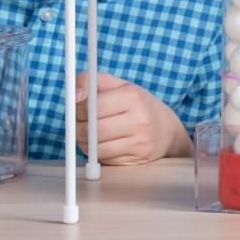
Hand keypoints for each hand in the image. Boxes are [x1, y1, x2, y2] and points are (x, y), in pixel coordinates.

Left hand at [75, 72, 190, 164]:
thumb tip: (74, 95)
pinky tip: (102, 144)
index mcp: (132, 96)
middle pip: (93, 130)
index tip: (78, 109)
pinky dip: (97, 153)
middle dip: (78, 128)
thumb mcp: (118, 85)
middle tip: (79, 124)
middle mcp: (139, 119)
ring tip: (89, 135)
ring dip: (85, 143)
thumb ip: (91, 81)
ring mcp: (140, 141)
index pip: (93, 106)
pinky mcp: (137, 159)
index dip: (79, 109)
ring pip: (96, 148)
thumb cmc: (136, 104)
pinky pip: (105, 159)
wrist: (166, 129)